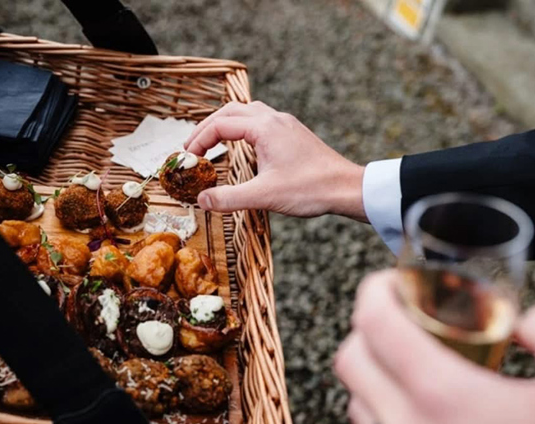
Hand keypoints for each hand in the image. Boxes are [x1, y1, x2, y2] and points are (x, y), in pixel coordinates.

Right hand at [184, 101, 365, 219]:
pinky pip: (259, 121)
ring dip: (224, 124)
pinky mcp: (292, 134)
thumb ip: (228, 198)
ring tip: (211, 143)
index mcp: (264, 127)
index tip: (188, 158)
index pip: (220, 125)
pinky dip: (241, 128)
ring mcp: (285, 124)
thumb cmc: (310, 188)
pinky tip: (241, 147)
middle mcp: (274, 119)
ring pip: (246, 112)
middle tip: (192, 148)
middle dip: (207, 127)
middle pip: (230, 111)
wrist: (346, 188)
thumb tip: (201, 200)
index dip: (199, 141)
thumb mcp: (263, 196)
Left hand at [334, 270, 534, 423]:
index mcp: (442, 396)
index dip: (373, 291)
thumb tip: (525, 322)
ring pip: (355, 403)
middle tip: (398, 319)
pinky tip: (426, 412)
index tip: (388, 283)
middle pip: (348, 361)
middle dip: (364, 329)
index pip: (373, 324)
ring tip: (411, 364)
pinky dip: (385, 413)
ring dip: (371, 374)